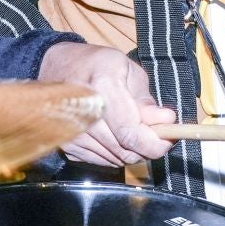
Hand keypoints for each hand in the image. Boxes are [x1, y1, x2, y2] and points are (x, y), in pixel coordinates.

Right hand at [38, 42, 174, 166]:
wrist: (56, 68)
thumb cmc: (95, 65)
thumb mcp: (127, 69)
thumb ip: (146, 100)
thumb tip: (166, 121)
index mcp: (102, 87)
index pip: (131, 133)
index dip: (155, 143)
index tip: (168, 139)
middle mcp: (84, 113)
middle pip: (125, 150)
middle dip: (147, 147)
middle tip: (154, 133)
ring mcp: (72, 133)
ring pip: (115, 159)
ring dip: (131, 150)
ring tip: (132, 129)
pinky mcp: (67, 146)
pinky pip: (101, 161)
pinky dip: (114, 152)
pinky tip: (114, 134)